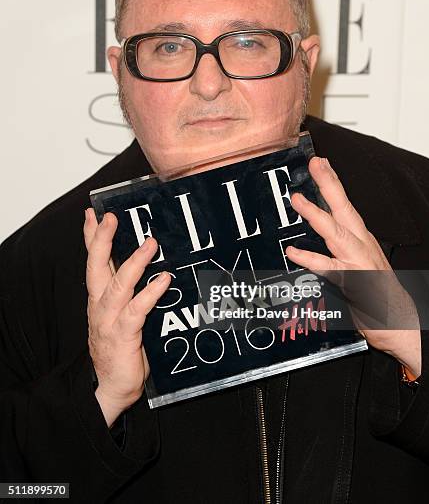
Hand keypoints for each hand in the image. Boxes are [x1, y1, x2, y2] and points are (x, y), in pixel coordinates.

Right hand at [83, 208, 170, 426]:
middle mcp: (99, 305)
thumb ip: (131, 292)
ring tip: (150, 243)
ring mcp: (109, 320)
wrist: (111, 387)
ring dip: (134, 262)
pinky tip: (164, 279)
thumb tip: (155, 267)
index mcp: (98, 297)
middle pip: (97, 267)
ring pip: (118, 285)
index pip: (93, 261)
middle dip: (102, 240)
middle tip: (110, 217)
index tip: (93, 213)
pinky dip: (150, 293)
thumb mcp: (122, 313)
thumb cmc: (121, 348)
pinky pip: (137, 310)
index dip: (92, 237)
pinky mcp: (123, 335)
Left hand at [285, 157, 420, 377]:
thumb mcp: (357, 259)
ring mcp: (358, 262)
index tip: (320, 162)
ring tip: (298, 200)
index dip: (332, 183)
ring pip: (336, 233)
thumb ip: (339, 243)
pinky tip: (293, 252)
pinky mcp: (353, 282)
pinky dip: (310, 258)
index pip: (344, 205)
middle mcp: (361, 245)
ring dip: (317, 215)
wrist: (399, 321)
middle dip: (328, 184)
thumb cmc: (376, 291)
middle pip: (344, 209)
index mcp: (361, 237)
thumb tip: (318, 226)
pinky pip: (328, 268)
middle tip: (315, 164)